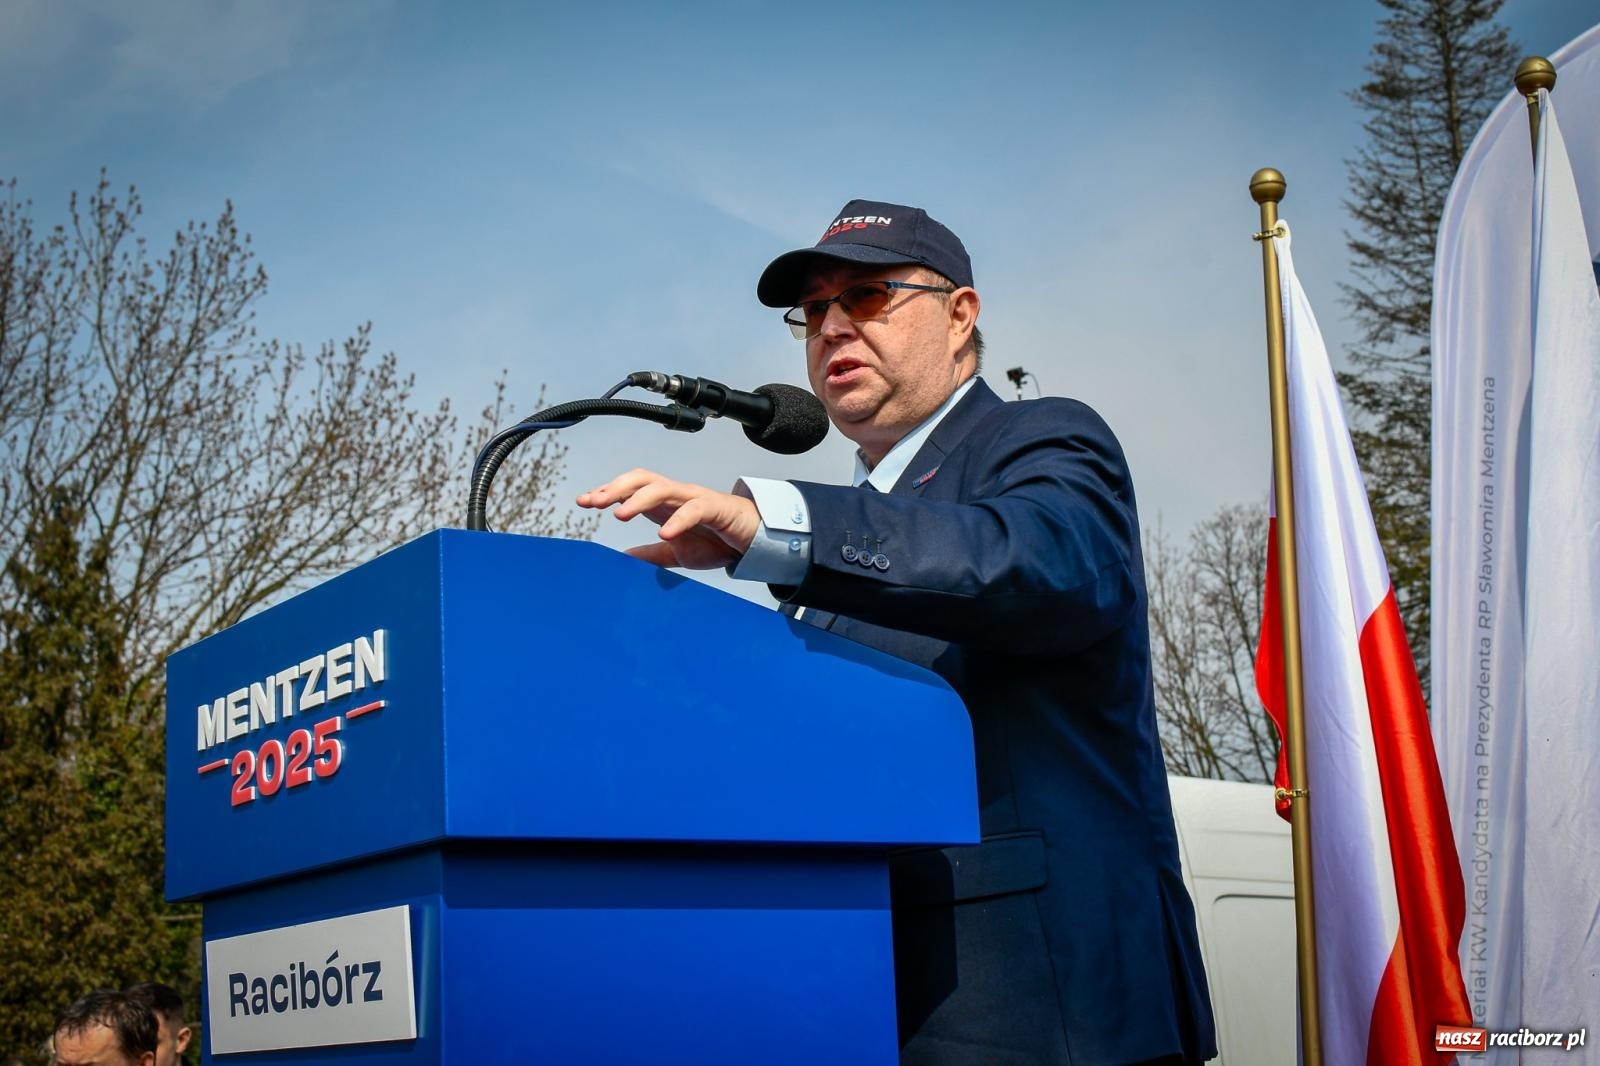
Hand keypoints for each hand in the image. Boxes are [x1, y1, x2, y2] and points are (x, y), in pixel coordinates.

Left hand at [576, 468, 760, 569]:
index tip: (582, 502)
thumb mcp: (674, 553)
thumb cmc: (714, 540)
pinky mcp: (715, 508)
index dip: (605, 492)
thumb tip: (623, 558)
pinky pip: (694, 509)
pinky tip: (664, 533)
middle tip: (594, 502)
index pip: (629, 489)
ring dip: (638, 498)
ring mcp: (694, 499)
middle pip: (641, 478)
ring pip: (662, 487)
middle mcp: (675, 495)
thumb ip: (650, 554)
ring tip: (620, 514)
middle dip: (615, 487)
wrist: (750, 540)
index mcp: (662, 504)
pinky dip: (678, 520)